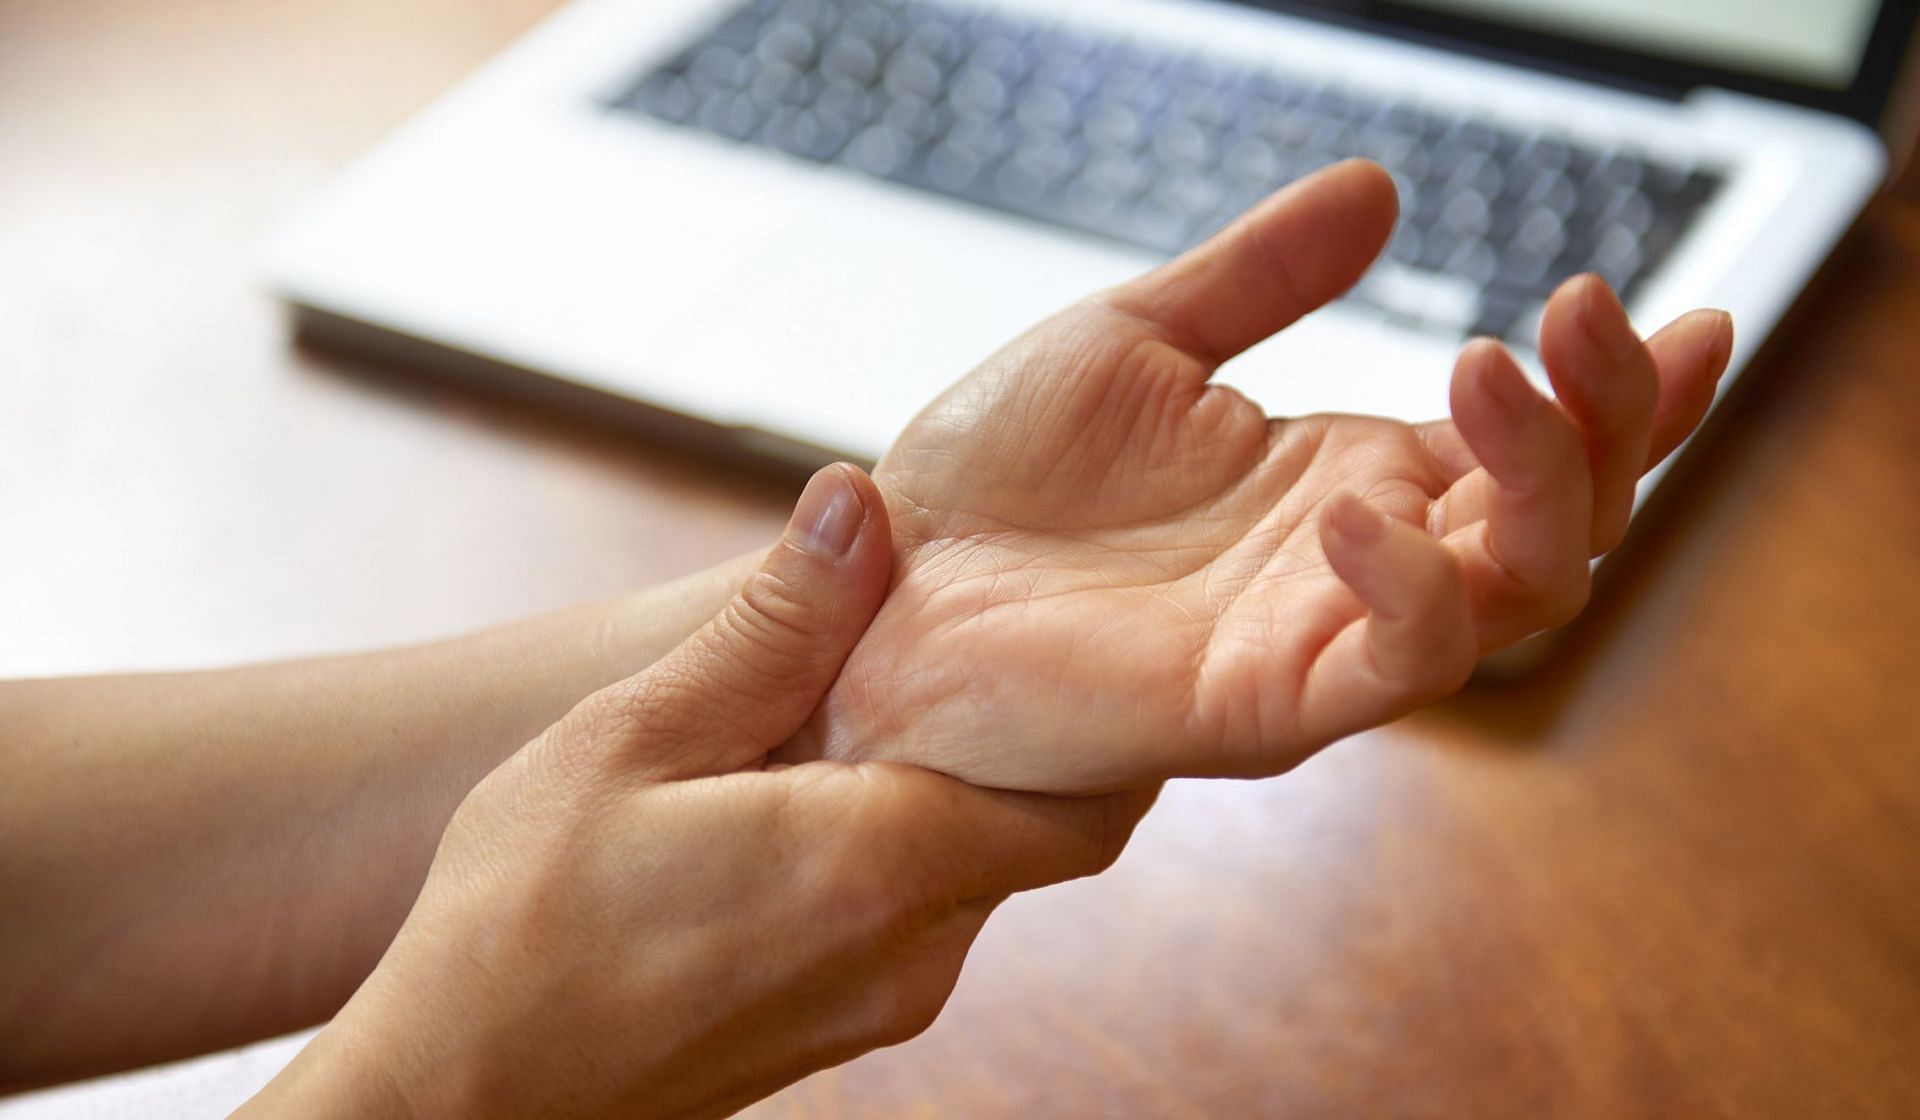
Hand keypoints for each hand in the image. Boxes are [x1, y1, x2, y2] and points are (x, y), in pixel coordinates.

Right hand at [237, 464, 1150, 1119]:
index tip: (1077, 636)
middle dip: (1022, 737)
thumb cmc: (519, 924)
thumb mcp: (632, 741)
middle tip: (969, 641)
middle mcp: (915, 950)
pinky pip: (916, 916)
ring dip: (950, 789)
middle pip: (1041, 829)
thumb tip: (860, 506)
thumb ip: (770, 630)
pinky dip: (902, 846)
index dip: (1106, 717)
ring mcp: (882, 1004)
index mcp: (883, 864)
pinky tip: (818, 794)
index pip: (1092, 797)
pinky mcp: (840, 1028)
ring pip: (976, 870)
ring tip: (875, 704)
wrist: (459, 1101)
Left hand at [789, 160, 1734, 792]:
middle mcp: (1355, 568)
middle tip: (1575, 310)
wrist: (886, 583)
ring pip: (1513, 596)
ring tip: (1491, 368)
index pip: (1533, 450)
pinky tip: (1363, 508)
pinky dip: (1414, 592)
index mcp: (1346, 481)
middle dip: (1606, 421)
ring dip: (1541, 484)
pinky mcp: (1258, 706)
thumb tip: (1375, 190)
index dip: (1626, 396)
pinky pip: (1390, 667)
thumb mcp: (1134, 339)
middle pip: (1561, 522)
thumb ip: (1259, 278)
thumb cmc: (997, 482)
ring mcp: (1315, 639)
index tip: (1698, 316)